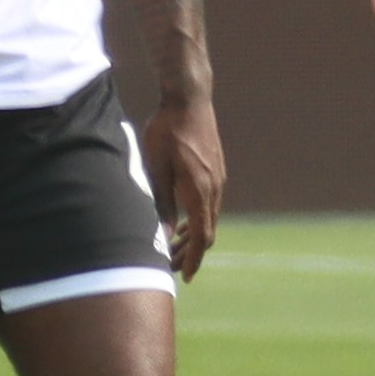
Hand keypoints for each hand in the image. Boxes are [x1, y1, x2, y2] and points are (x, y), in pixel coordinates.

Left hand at [139, 96, 223, 280]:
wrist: (189, 99)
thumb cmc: (166, 131)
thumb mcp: (156, 168)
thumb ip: (160, 203)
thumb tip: (161, 236)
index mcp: (200, 190)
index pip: (201, 236)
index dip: (193, 259)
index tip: (185, 276)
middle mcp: (214, 188)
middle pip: (207, 231)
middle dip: (191, 253)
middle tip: (172, 267)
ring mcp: (218, 179)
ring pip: (209, 218)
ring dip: (194, 236)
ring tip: (174, 247)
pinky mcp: (216, 171)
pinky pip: (210, 204)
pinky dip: (197, 219)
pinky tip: (181, 221)